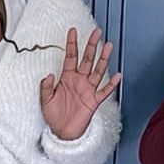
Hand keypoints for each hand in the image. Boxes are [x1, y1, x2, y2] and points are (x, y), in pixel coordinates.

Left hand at [40, 26, 120, 140]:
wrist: (62, 132)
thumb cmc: (54, 116)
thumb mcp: (45, 100)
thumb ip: (46, 87)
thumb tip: (48, 75)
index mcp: (67, 78)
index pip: (70, 57)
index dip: (71, 44)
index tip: (72, 31)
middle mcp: (79, 81)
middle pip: (87, 59)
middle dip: (91, 45)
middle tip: (96, 32)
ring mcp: (88, 90)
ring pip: (97, 70)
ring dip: (103, 59)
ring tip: (108, 46)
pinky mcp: (94, 101)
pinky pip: (104, 91)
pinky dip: (111, 84)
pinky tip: (117, 76)